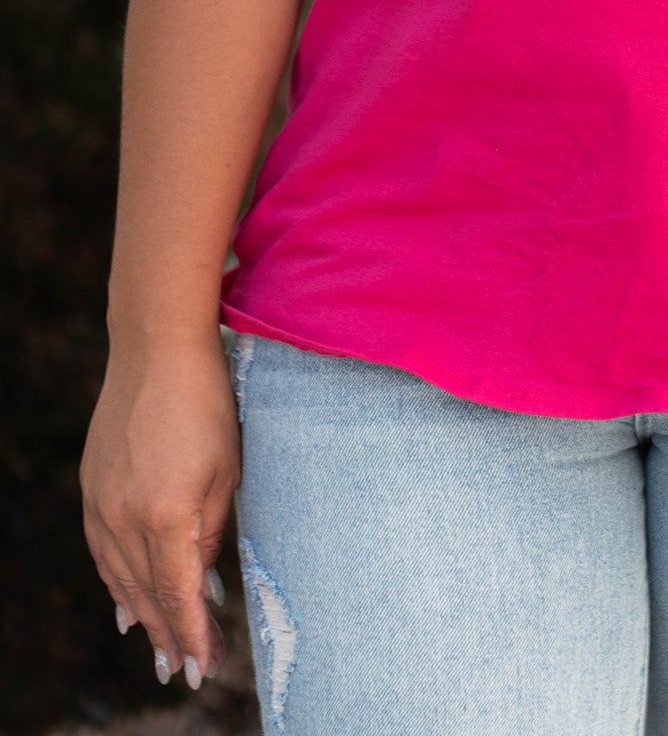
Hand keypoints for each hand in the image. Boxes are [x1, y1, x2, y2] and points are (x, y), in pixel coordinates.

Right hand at [80, 332, 238, 689]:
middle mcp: (123, 517)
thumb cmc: (207, 403)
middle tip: (182, 669)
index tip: (204, 666)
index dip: (191, 633)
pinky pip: (101, 550)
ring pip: (118, 575)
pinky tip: (125, 600)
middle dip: (166, 633)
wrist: (156, 349)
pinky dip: (115, 579)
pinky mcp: (91, 487)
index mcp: (164, 514)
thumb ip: (210, 532)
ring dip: (139, 613)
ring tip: (158, 646)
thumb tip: (199, 581)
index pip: (178, 593)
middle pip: (145, 592)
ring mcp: (100, 502)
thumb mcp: (225, 471)